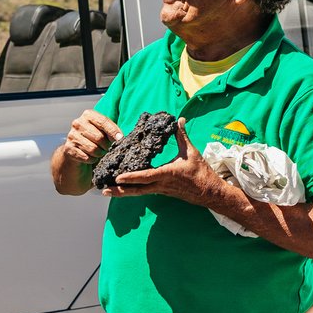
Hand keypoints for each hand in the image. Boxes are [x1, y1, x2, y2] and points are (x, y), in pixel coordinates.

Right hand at [60, 109, 122, 166]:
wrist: (76, 154)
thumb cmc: (94, 140)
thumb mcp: (103, 132)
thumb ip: (111, 131)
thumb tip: (120, 137)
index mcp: (88, 115)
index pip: (103, 121)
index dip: (113, 131)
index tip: (121, 139)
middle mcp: (78, 123)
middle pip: (99, 137)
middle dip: (106, 146)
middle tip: (106, 148)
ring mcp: (71, 136)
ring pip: (93, 149)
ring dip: (99, 154)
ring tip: (98, 153)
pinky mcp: (68, 149)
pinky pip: (87, 158)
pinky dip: (92, 160)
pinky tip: (90, 157)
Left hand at [105, 117, 224, 204]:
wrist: (209, 193)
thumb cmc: (200, 172)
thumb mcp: (191, 152)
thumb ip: (182, 136)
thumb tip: (179, 119)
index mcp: (166, 174)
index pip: (145, 176)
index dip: (131, 177)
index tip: (118, 178)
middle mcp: (160, 185)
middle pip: (136, 189)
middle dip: (119, 191)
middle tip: (103, 190)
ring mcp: (160, 190)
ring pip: (138, 192)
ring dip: (122, 193)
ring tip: (106, 191)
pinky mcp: (161, 191)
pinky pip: (143, 191)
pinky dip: (131, 190)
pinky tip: (122, 189)